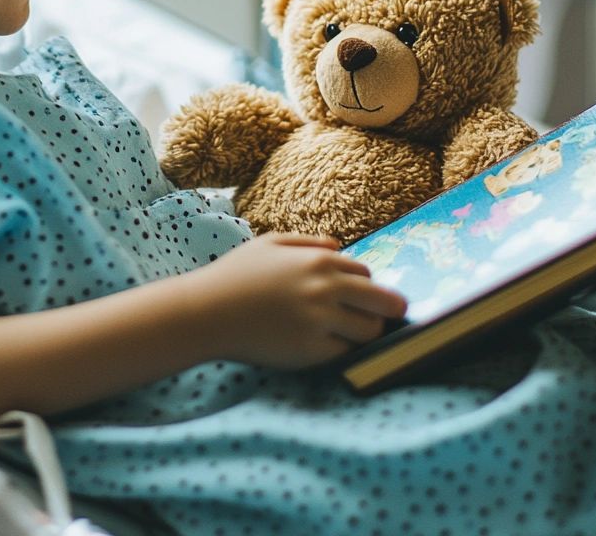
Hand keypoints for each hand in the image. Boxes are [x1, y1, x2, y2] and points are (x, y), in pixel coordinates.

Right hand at [189, 232, 406, 369]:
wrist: (206, 312)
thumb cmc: (235, 275)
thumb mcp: (269, 243)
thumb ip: (308, 242)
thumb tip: (339, 246)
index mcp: (319, 261)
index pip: (367, 274)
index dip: (364, 286)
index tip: (356, 297)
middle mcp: (326, 288)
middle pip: (385, 302)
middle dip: (388, 310)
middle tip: (383, 319)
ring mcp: (320, 321)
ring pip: (371, 331)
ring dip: (365, 333)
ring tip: (347, 334)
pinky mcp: (312, 351)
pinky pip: (346, 353)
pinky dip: (341, 351)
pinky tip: (324, 346)